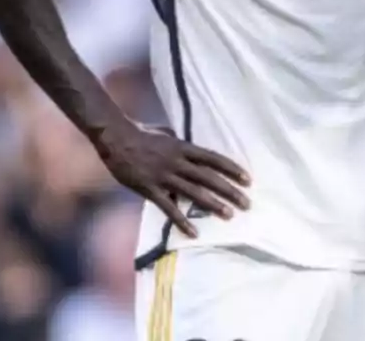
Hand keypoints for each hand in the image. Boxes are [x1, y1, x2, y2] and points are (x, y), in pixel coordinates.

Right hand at [95, 122, 249, 237]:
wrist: (116, 138)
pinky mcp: (150, 189)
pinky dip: (181, 221)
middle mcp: (178, 162)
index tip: (248, 180)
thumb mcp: (168, 134)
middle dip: (230, 191)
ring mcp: (164, 176)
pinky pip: (168, 207)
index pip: (214, 159)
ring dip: (213, 205)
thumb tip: (194, 152)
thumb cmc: (142, 133)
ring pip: (194, 192)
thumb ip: (182, 145)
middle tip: (246, 203)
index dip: (232, 169)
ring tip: (229, 215)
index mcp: (184, 147)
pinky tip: (194, 232)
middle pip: (209, 177)